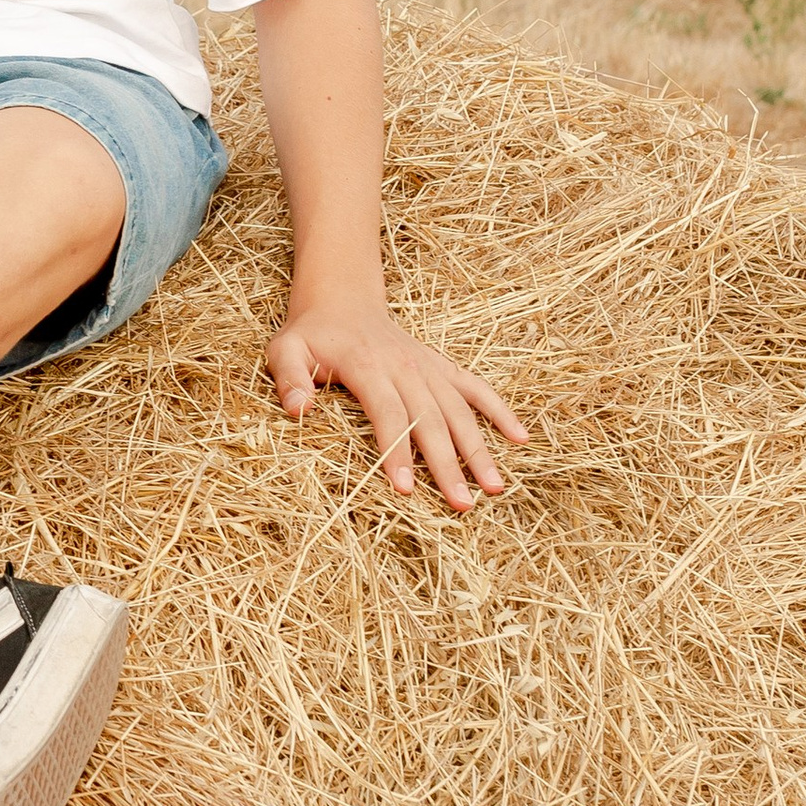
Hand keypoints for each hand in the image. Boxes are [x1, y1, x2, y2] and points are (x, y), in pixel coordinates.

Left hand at [263, 296, 524, 509]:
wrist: (342, 301)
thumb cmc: (310, 334)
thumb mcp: (285, 350)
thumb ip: (288, 378)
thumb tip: (298, 410)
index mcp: (367, 364)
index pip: (387, 412)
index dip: (396, 450)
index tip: (405, 489)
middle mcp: (406, 365)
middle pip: (431, 419)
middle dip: (447, 464)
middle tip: (462, 504)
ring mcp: (429, 366)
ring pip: (459, 410)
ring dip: (478, 449)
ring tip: (495, 487)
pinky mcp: (442, 367)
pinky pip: (476, 388)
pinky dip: (500, 411)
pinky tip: (520, 438)